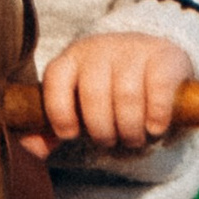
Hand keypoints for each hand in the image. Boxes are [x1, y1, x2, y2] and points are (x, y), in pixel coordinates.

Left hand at [40, 31, 194, 147]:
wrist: (156, 63)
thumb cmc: (111, 92)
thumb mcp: (81, 105)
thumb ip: (54, 127)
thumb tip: (33, 149)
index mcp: (72, 59)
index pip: (56, 79)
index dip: (60, 112)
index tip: (70, 135)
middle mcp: (100, 49)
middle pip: (94, 94)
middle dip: (102, 131)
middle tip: (111, 143)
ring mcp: (133, 49)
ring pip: (126, 95)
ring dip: (130, 129)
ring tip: (134, 140)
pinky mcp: (165, 56)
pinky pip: (158, 88)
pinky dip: (155, 116)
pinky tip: (155, 128)